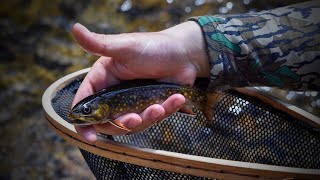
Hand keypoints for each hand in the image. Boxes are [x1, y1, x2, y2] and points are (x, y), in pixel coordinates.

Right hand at [72, 21, 208, 142]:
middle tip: (135, 119)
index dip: (84, 122)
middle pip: (109, 121)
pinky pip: (154, 118)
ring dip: (146, 119)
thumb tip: (74, 28)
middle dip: (122, 123)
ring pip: (133, 124)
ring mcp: (134, 103)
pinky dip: (165, 111)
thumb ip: (100, 44)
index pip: (86, 103)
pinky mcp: (151, 107)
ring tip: (159, 107)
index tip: (90, 136)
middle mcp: (116, 94)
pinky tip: (175, 99)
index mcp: (104, 79)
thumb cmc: (153, 46)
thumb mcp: (125, 46)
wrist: (184, 53)